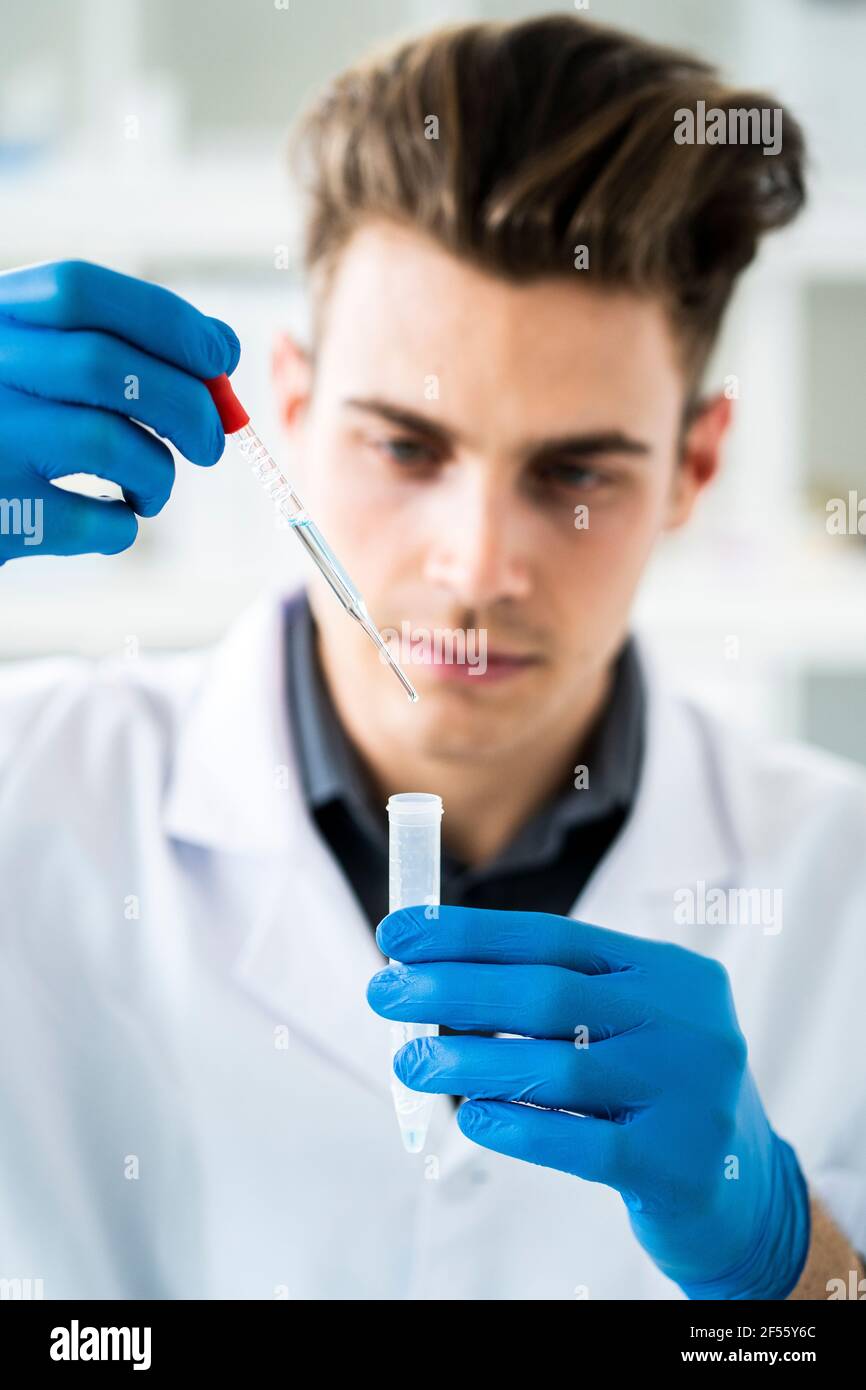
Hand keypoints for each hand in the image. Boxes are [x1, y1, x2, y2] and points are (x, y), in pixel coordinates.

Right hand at [0, 259, 238, 562]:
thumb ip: (118, 342)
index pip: (80, 290)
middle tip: (210, 443)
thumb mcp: (35, 361)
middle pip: (106, 366)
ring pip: (107, 443)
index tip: (220, 357)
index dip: (167, 321)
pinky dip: (123, 526)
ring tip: (150, 490)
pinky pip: (91, 522)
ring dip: (158, 473)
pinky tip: (110, 520)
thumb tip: (223, 347)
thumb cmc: (8, 424)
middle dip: (187, 406)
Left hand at [368, 905, 809, 1299]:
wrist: (746, 1193)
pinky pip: (582, 1142)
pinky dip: (520, 1126)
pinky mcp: (677, 1164)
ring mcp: (688, 1093)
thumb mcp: (627, 1026)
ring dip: (468, 1061)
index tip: (399, 934)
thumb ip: (553, 1000)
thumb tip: (433, 981)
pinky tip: (473, 1120)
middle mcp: (686, 1022)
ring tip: (410, 1062)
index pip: (554, 937)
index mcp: (669, 972)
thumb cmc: (657, 1093)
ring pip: (558, 1066)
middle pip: (549, 994)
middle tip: (384, 993)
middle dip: (453, 989)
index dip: (469, 934)